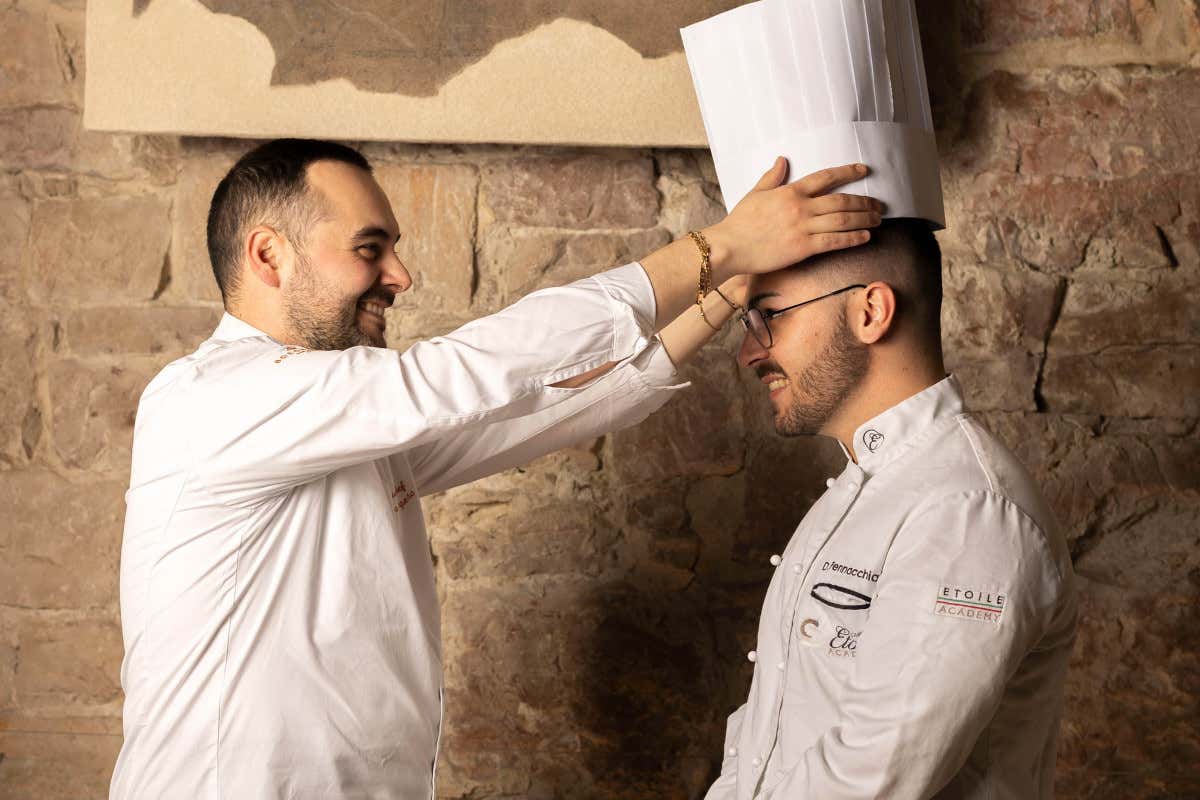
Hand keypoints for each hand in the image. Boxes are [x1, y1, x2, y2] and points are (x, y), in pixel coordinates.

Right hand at [702, 158, 881, 278]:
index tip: (863, 169)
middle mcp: (801, 206)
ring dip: (864, 218)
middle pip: (841, 200)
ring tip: (877, 219)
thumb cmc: (739, 222)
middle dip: (864, 201)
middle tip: (878, 204)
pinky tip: (866, 236)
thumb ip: (772, 177)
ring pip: (843, 219)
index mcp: (790, 191)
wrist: (729, 246)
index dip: (847, 171)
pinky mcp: (803, 247)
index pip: (825, 177)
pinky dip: (853, 238)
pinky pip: (835, 241)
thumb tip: (782, 159)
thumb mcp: (755, 194)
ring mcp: (803, 227)